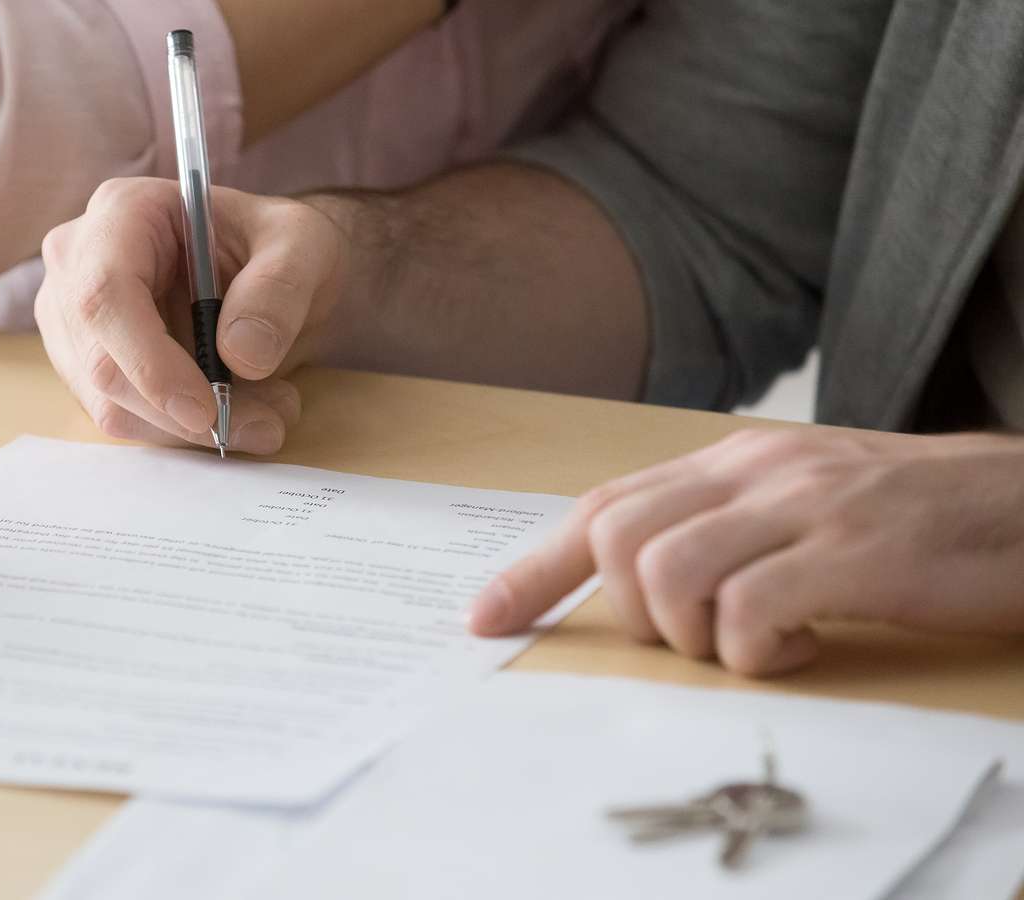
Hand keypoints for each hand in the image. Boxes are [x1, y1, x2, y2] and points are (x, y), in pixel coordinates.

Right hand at [35, 177, 348, 454]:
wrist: (269, 269)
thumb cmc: (276, 244)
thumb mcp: (303, 245)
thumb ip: (279, 289)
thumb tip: (241, 354)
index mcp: (122, 213)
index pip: (106, 295)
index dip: (148, 361)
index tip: (206, 408)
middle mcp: (79, 263)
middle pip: (102, 361)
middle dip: (182, 412)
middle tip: (266, 424)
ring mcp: (73, 319)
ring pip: (110, 402)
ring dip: (190, 429)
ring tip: (268, 414)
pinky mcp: (87, 365)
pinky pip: (123, 418)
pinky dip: (182, 432)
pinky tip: (237, 412)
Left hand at [467, 428, 1023, 674]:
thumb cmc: (917, 515)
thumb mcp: (804, 503)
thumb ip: (725, 525)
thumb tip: (643, 581)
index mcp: (734, 460)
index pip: (602, 506)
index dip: (533, 568)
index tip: (485, 619)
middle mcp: (757, 470)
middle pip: (618, 539)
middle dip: (632, 613)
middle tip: (697, 636)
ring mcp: (805, 506)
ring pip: (668, 573)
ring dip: (692, 636)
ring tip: (759, 641)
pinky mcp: (854, 553)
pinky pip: (751, 610)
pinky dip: (757, 650)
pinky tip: (805, 646)